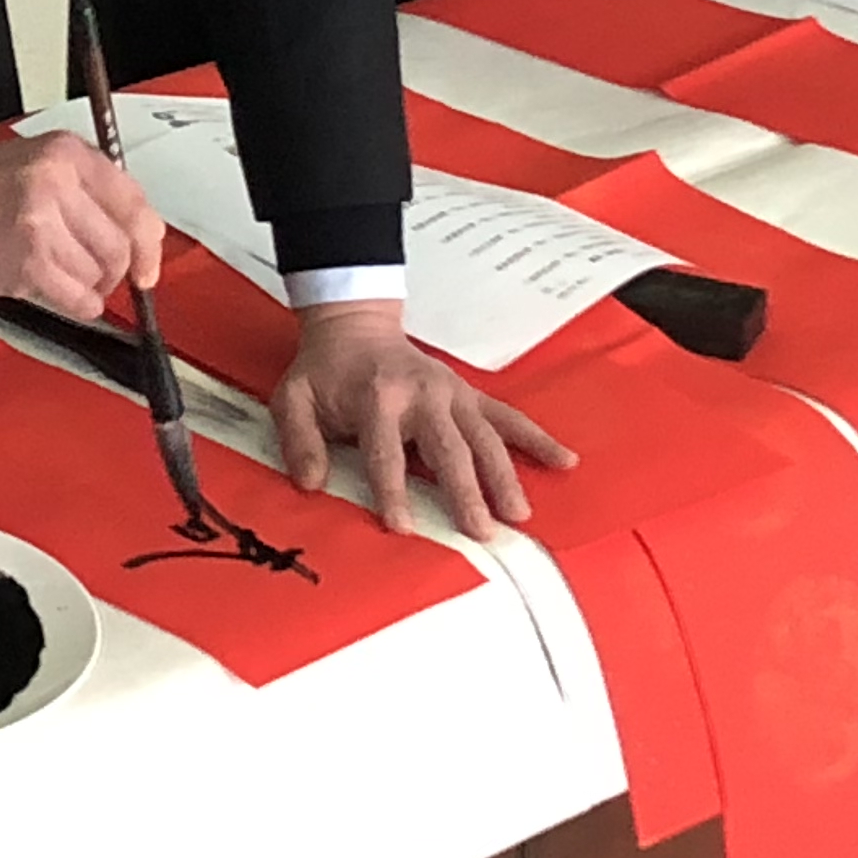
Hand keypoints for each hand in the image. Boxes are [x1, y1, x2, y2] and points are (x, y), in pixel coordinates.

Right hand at [0, 132, 160, 316]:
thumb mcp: (39, 162)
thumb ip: (88, 189)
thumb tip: (136, 232)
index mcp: (67, 154)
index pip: (135, 203)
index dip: (149, 242)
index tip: (148, 264)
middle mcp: (58, 184)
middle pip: (121, 244)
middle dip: (117, 270)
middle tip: (103, 275)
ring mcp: (41, 224)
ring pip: (98, 274)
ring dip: (88, 285)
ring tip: (59, 273)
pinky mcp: (26, 262)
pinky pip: (77, 298)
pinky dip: (79, 304)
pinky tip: (62, 294)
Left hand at [273, 300, 572, 540]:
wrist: (356, 327)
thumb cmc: (325, 372)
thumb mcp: (294, 398)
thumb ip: (298, 440)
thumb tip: (310, 483)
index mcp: (377, 397)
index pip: (385, 450)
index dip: (392, 489)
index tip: (403, 526)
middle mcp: (422, 394)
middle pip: (448, 447)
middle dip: (465, 490)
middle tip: (480, 530)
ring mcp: (452, 394)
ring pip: (485, 437)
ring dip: (504, 476)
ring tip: (518, 514)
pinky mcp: (470, 396)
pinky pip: (508, 418)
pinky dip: (537, 439)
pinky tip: (564, 461)